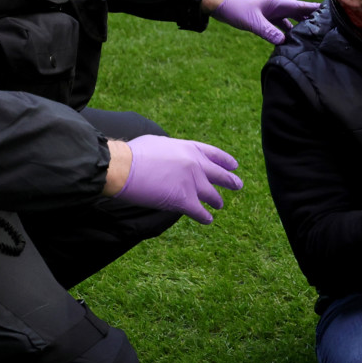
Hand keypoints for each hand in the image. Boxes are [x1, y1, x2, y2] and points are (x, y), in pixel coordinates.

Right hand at [115, 135, 243, 223]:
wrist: (124, 167)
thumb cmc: (134, 154)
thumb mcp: (160, 143)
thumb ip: (173, 150)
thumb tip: (174, 156)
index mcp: (189, 148)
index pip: (214, 154)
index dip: (225, 161)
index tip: (234, 166)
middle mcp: (195, 164)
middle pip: (219, 175)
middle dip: (230, 181)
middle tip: (238, 185)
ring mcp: (192, 182)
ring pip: (212, 194)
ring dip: (216, 200)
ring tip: (220, 204)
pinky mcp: (184, 200)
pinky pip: (200, 211)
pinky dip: (204, 216)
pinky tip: (208, 219)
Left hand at [209, 0, 320, 43]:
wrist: (216, 2)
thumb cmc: (235, 7)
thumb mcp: (252, 21)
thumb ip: (268, 32)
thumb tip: (284, 42)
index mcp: (276, 2)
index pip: (300, 5)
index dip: (314, 8)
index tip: (330, 10)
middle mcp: (275, 6)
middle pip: (297, 13)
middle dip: (310, 19)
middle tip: (325, 27)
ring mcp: (269, 12)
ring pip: (288, 20)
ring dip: (297, 27)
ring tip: (310, 37)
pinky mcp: (262, 18)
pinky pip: (278, 25)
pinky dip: (284, 32)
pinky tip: (288, 40)